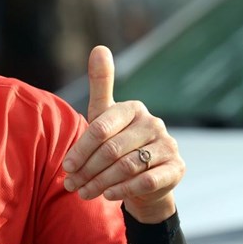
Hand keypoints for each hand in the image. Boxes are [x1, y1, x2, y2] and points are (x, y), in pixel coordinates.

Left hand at [62, 45, 183, 223]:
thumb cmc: (117, 142)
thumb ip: (101, 84)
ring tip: (83, 193)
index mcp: (133, 108)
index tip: (66, 166)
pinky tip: (107, 196)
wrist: (145, 178)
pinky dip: (123, 190)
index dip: (80, 149)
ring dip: (100, 183)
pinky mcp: (177, 168)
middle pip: (111, 151)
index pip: (100, 128)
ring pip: (127, 167)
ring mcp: (168, 145)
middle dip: (88, 170)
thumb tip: (99, 47)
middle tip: (71, 184)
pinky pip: (145, 181)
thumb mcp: (104, 115)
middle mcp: (154, 123)